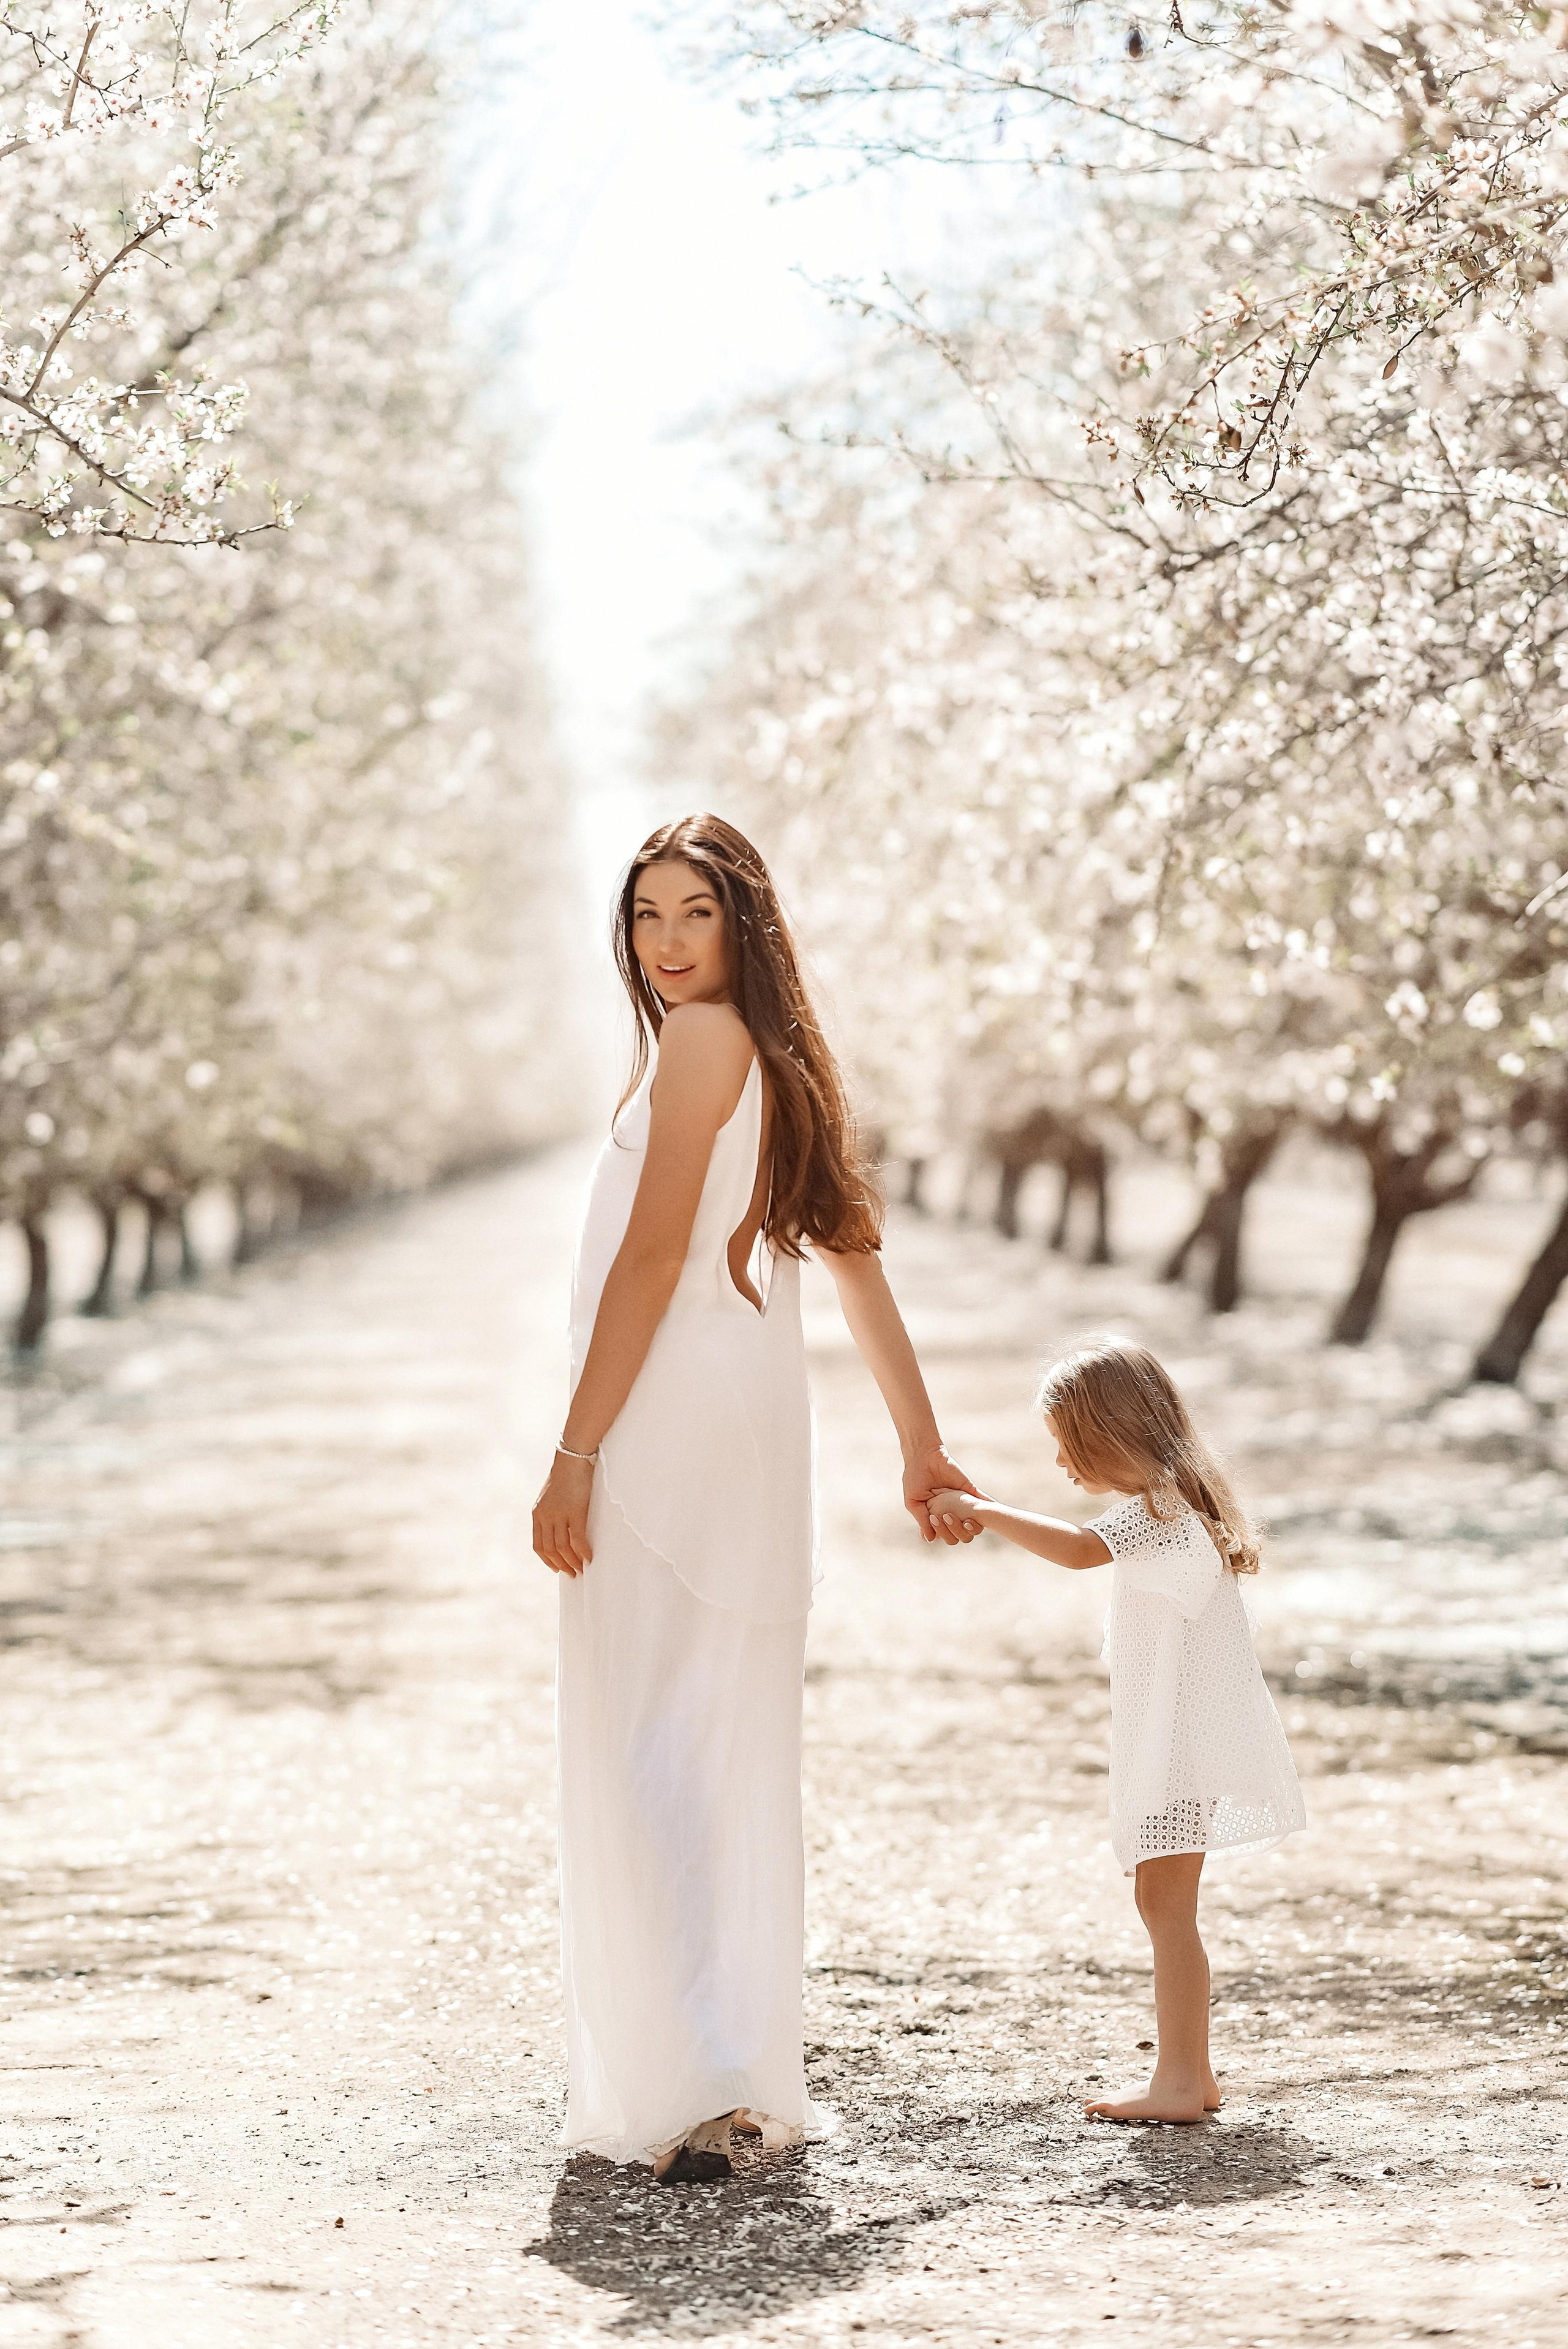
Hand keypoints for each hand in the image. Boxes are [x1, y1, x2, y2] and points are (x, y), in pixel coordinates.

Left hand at [532, 1450, 594, 1576]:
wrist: (573, 1456)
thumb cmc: (566, 1473)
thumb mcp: (552, 1495)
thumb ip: (553, 1511)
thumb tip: (561, 1527)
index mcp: (537, 1513)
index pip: (538, 1545)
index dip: (547, 1560)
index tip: (556, 1568)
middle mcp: (545, 1516)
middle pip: (550, 1550)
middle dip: (560, 1565)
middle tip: (572, 1574)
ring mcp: (559, 1514)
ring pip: (562, 1547)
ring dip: (572, 1561)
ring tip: (581, 1569)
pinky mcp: (574, 1511)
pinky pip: (577, 1539)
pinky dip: (582, 1551)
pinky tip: (588, 1558)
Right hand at [903, 1440, 981, 1544]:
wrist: (924, 1457)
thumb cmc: (915, 1479)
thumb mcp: (914, 1502)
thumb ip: (923, 1521)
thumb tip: (931, 1540)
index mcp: (937, 1518)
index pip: (946, 1536)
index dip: (944, 1534)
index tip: (935, 1522)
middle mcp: (951, 1513)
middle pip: (961, 1535)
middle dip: (954, 1530)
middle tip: (945, 1515)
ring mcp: (962, 1504)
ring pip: (973, 1524)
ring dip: (970, 1525)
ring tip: (963, 1519)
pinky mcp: (970, 1490)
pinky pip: (982, 1501)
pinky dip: (989, 1506)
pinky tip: (992, 1510)